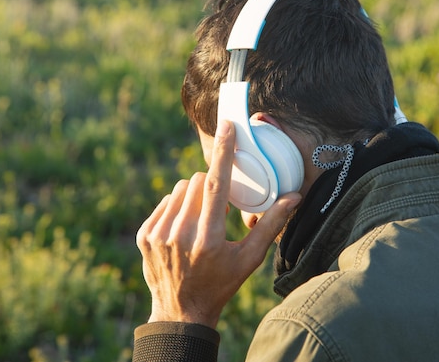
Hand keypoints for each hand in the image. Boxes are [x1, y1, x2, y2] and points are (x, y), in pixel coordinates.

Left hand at [136, 120, 301, 327]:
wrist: (181, 311)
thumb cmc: (221, 284)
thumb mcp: (249, 259)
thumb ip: (271, 226)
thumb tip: (294, 197)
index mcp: (208, 240)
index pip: (216, 185)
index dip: (223, 152)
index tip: (227, 127)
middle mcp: (179, 234)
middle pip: (197, 182)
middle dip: (210, 186)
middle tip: (217, 209)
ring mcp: (158, 234)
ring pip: (179, 189)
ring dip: (193, 195)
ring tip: (200, 219)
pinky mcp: (145, 235)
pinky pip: (165, 202)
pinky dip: (177, 207)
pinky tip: (183, 227)